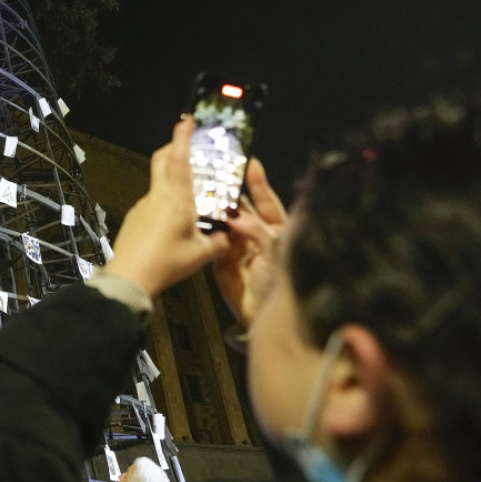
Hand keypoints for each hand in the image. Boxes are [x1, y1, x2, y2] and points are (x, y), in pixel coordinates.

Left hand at [105, 117, 229, 295]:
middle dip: (173, 148)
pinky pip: (152, 202)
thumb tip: (229, 237)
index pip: (179, 159)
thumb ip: (219, 242)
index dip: (182, 138)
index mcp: (176, 199)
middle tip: (186, 145)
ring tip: (190, 193)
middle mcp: (158, 196)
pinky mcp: (135, 217)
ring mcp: (143, 205)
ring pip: (158, 183)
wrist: (129, 277)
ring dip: (172, 179)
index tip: (186, 121)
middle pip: (162, 160)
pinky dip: (165, 201)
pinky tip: (173, 220)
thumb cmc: (165, 263)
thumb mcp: (201, 254)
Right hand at [212, 158, 286, 327]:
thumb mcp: (275, 252)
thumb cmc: (279, 286)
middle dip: (232, 194)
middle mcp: (258, 235)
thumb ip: (257, 231)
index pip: (268, 202)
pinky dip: (209, 230)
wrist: (263, 317)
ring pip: (226, 222)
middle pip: (243, 209)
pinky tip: (201, 218)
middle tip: (218, 177)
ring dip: (218, 210)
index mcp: (277, 231)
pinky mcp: (222, 259)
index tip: (251, 164)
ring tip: (206, 194)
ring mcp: (239, 246)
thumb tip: (237, 216)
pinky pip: (214, 240)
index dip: (259, 184)